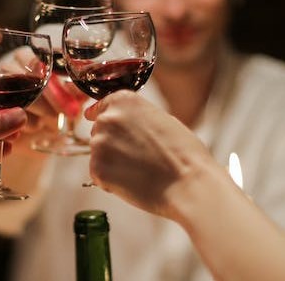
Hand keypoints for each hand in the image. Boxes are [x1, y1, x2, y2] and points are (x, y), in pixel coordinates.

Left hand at [84, 90, 212, 217]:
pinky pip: (98, 174)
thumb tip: (128, 123)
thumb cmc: (184, 154)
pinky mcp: (97, 168)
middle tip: (136, 157)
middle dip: (112, 143)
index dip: (104, 118)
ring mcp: (100, 143)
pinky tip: (132, 182)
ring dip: (111, 162)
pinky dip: (110, 180)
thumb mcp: (164, 119)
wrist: (188, 184)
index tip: (104, 126)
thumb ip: (138, 117)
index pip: (101, 106)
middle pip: (99, 131)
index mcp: (123, 101)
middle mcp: (108, 118)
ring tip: (138, 171)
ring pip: (98, 154)